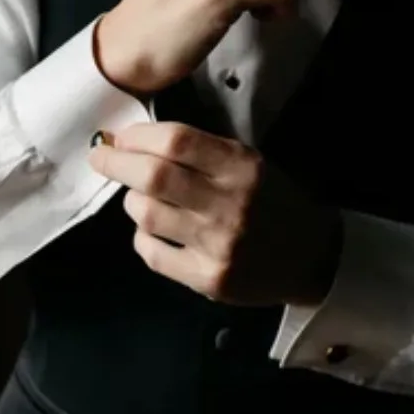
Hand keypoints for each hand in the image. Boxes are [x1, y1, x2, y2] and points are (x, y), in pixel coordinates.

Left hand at [88, 121, 343, 307]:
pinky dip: (143, 237)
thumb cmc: (272, 201)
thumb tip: (136, 140)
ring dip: (133, 201)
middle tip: (100, 156)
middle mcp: (230, 204)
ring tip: (140, 197)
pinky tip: (154, 230)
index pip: (178, 141)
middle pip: (154, 176)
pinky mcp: (208, 279)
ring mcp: (218, 245)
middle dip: (116, 162)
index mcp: (242, 167)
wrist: (312, 257)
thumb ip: (201, 152)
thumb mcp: (250, 163)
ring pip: (147, 215)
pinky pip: (153, 253)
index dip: (140, 135)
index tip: (122, 135)